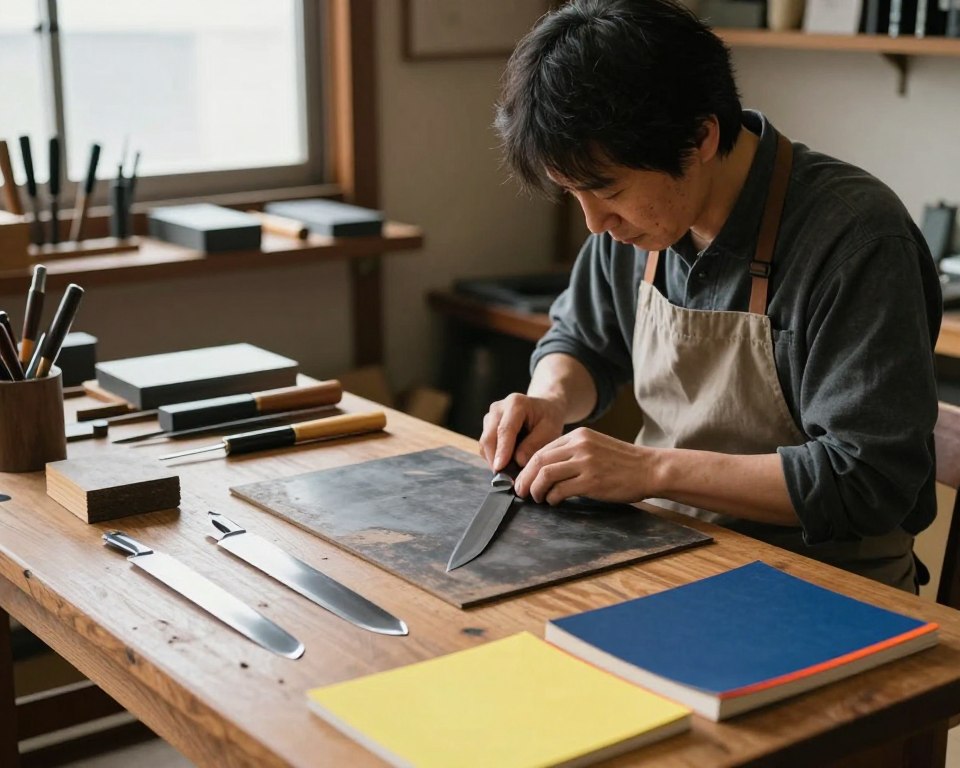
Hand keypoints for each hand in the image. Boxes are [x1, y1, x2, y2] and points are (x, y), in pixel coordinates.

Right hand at [479, 393, 565, 471]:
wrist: (544, 409)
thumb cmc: (548, 418)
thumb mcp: (550, 429)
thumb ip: (534, 444)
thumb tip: (518, 461)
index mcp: (515, 404)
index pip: (504, 430)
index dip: (501, 450)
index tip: (500, 468)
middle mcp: (498, 408)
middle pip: (488, 437)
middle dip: (494, 459)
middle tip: (505, 478)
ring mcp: (490, 416)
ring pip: (484, 443)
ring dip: (493, 460)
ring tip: (508, 473)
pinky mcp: (487, 426)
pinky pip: (485, 446)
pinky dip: (493, 457)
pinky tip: (507, 464)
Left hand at [514, 427, 653, 504]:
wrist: (651, 469)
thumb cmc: (624, 463)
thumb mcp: (596, 447)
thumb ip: (574, 452)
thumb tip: (546, 470)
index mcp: (579, 435)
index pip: (542, 449)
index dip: (527, 466)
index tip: (523, 479)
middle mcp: (580, 445)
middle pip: (538, 461)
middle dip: (525, 478)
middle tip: (521, 492)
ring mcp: (586, 463)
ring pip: (545, 475)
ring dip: (535, 489)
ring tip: (536, 498)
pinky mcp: (591, 481)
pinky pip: (560, 490)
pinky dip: (552, 498)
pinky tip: (554, 502)